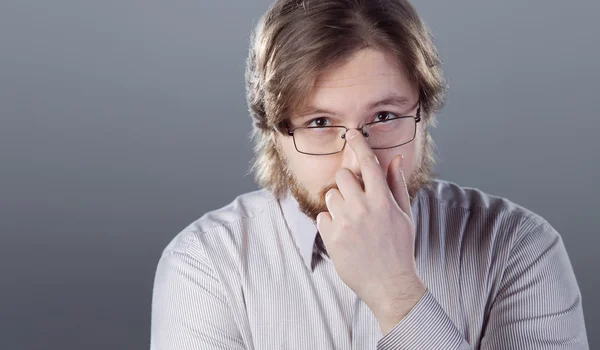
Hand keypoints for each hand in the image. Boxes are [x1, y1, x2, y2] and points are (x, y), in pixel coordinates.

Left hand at [316, 129, 425, 334]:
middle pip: (342, 176)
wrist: (389, 284)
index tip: (352, 133)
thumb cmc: (399, 248)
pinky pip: (323, 216)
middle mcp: (362, 208)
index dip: (358, 143)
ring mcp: (345, 222)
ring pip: (331, 195)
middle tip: (356, 198)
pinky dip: (331, 222)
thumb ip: (397, 185)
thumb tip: (394, 159)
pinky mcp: (331, 237)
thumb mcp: (404, 215)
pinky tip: (345, 235)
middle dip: (347, 182)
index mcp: (383, 200)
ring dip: (339, 203)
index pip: (368, 162)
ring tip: (353, 221)